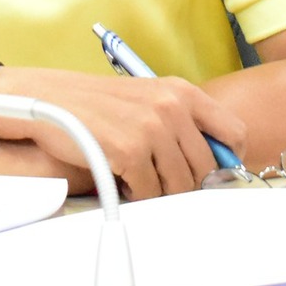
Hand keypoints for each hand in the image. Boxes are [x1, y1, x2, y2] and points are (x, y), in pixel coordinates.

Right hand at [0, 69, 245, 199]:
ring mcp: (152, 129)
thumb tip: (214, 162)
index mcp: (183, 92)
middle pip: (205, 168)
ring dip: (160, 190)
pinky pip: (149, 192)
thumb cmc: (99, 104)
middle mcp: (172, 107)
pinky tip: (123, 180)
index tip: (213, 173)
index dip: (228, 160)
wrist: (50, 100)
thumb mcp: (149, 99)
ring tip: (138, 177)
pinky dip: (137, 194)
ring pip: (179, 185)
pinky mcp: (130, 151)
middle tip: (161, 181)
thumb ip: (182, 122)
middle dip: (185, 183)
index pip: (234, 133)